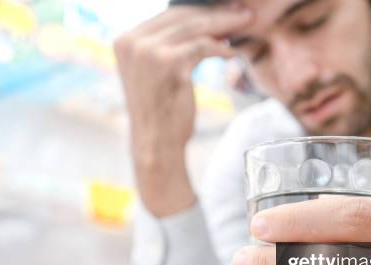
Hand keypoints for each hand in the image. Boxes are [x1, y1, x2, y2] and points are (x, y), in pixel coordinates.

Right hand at [114, 2, 252, 215]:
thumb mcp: (154, 72)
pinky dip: (221, 47)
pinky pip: (203, 46)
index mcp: (125, 41)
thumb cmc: (161, 111)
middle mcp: (132, 42)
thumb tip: (201, 22)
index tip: (224, 9)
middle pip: (182, 16)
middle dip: (216, 13)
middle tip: (242, 11)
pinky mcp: (169, 63)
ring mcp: (148, 52)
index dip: (199, 10)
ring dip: (225, 24)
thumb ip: (165, 46)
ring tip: (245, 23)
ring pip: (195, 28)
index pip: (168, 15)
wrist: (156, 144)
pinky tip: (233, 51)